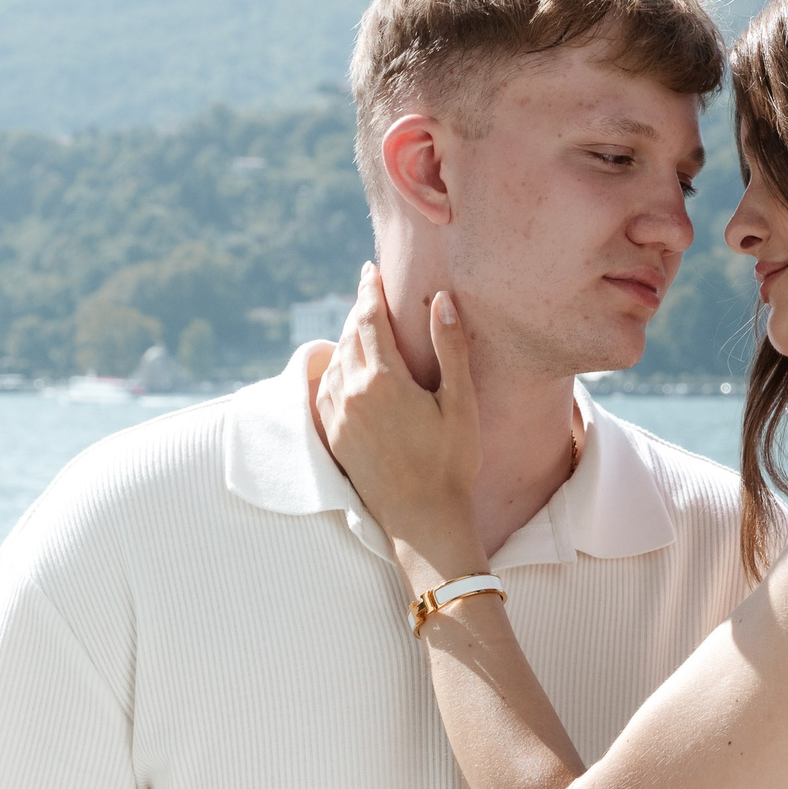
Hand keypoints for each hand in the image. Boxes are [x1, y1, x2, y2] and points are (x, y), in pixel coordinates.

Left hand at [312, 262, 481, 577]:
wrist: (421, 519)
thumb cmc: (450, 462)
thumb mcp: (460, 403)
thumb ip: (449, 348)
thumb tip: (441, 301)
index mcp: (383, 379)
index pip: (370, 318)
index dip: (371, 290)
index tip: (370, 269)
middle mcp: (352, 393)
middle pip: (349, 335)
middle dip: (359, 309)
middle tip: (369, 292)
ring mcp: (338, 416)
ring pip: (336, 360)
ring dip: (348, 338)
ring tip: (362, 327)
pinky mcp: (333, 436)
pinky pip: (328, 388)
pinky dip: (338, 368)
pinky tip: (349, 367)